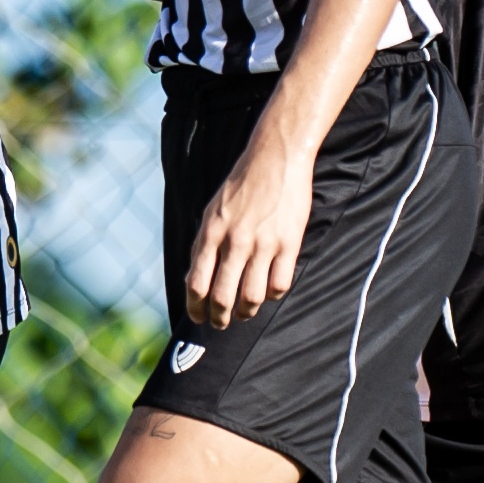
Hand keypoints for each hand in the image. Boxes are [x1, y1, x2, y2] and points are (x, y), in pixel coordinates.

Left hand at [183, 134, 312, 330]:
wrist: (275, 159)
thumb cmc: (241, 187)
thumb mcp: (212, 212)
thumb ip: (204, 245)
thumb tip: (194, 280)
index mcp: (211, 233)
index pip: (196, 284)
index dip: (196, 308)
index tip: (198, 317)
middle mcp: (235, 241)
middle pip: (223, 297)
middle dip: (220, 318)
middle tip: (221, 323)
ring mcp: (263, 244)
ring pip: (252, 297)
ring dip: (247, 312)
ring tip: (245, 312)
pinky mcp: (289, 243)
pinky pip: (280, 285)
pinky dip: (273, 295)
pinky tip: (269, 291)